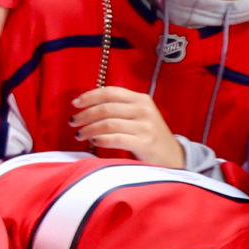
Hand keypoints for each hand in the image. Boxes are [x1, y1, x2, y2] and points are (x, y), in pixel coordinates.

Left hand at [69, 86, 183, 165]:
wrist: (174, 157)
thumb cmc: (150, 135)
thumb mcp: (139, 115)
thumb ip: (120, 108)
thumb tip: (88, 106)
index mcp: (141, 99)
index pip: (110, 92)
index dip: (89, 96)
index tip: (75, 103)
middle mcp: (143, 110)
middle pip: (106, 108)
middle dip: (85, 115)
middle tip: (73, 122)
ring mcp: (145, 127)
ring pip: (108, 124)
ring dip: (89, 129)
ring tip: (79, 135)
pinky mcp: (145, 143)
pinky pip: (116, 139)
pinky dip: (101, 139)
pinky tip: (93, 141)